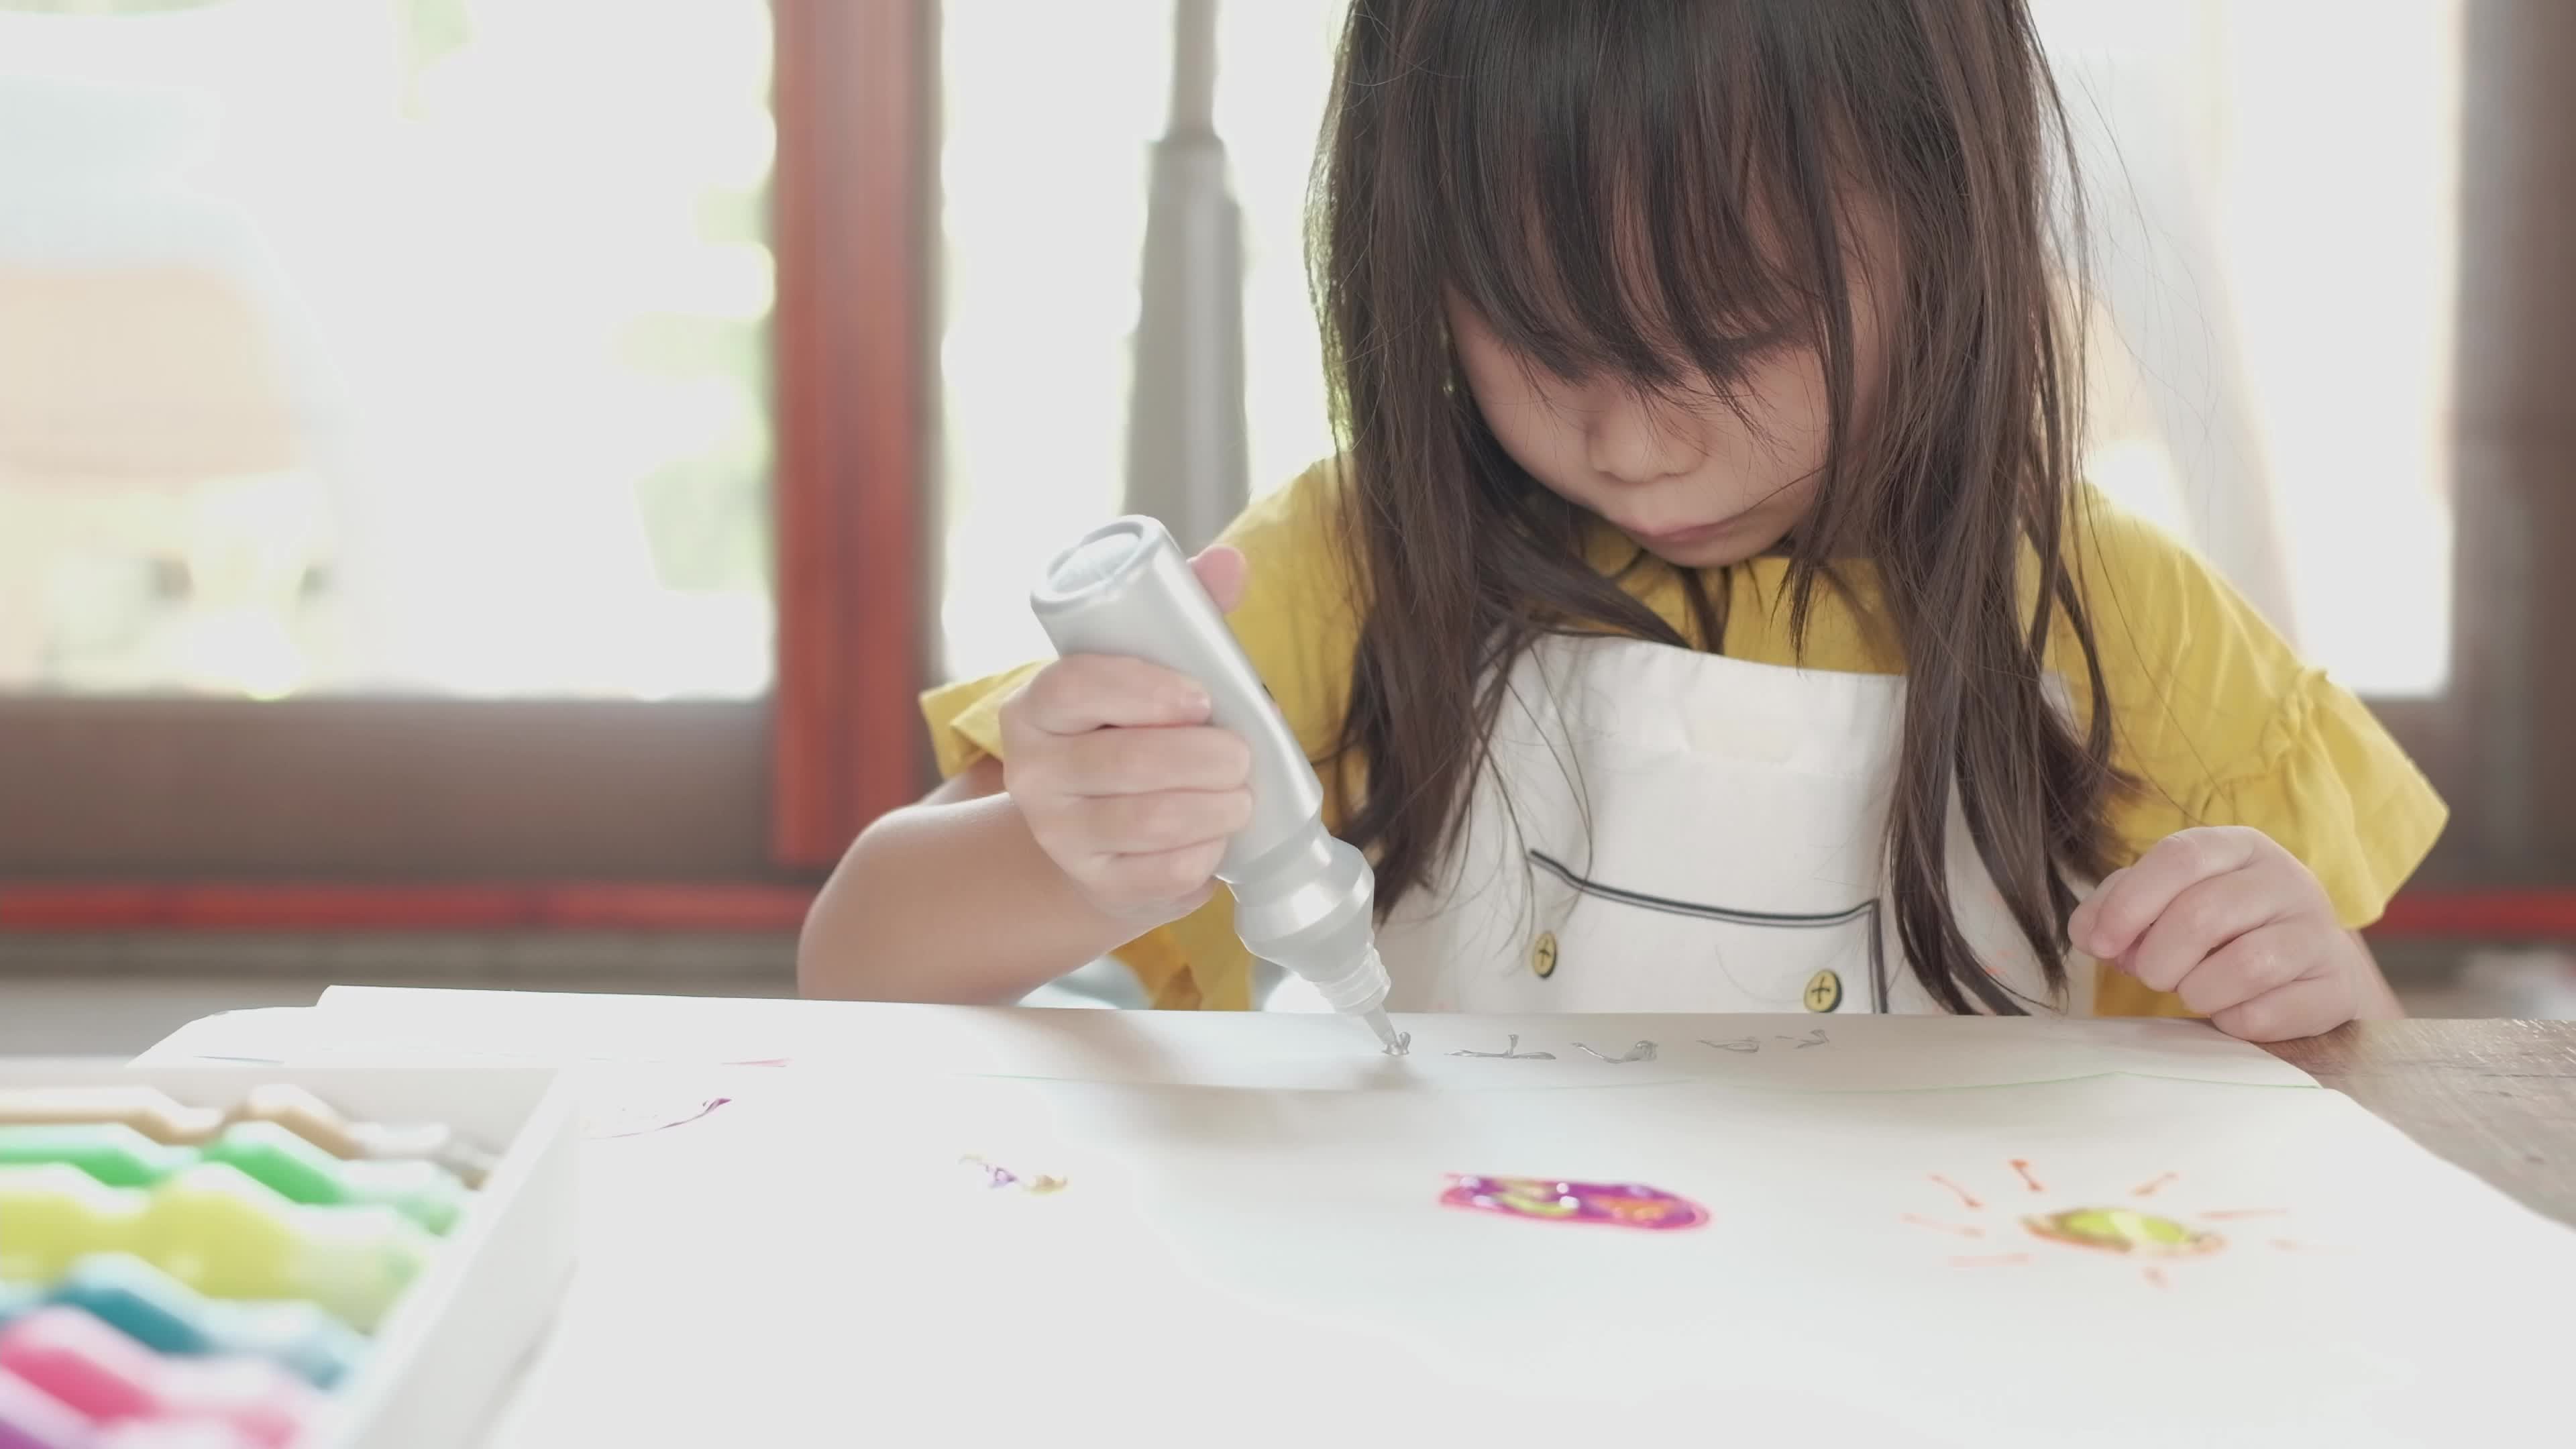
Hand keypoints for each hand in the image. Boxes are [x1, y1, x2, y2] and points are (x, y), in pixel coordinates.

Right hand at [999, 547, 1254, 924]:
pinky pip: (1161, 875)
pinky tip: (1216, 837)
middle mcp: (1032, 772)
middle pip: (1123, 762)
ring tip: (1241, 795)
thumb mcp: (1148, 671)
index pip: (1073, 687)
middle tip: (1242, 756)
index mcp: (1036, 706)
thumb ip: (1184, 614)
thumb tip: (1229, 563)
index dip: (1141, 690)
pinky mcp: (1094, 883)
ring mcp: (1059, 834)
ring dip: (1214, 808)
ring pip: (1148, 823)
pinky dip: (1204, 855)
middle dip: (1203, 758)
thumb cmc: (1134, 731)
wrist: (1103, 830)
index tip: (1200, 698)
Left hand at [2067, 826, 2394, 1041]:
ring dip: (2197, 990)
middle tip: (2151, 974)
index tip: (2102, 942)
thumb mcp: (2165, 903)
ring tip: (2192, 990)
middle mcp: (2286, 880)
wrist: (2305, 970)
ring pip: (2246, 965)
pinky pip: (2270, 1013)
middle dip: (2159, 957)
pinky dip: (2233, 1020)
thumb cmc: (2220, 931)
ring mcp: (2318, 933)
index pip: (2181, 856)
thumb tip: (2089, 932)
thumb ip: (2117, 908)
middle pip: (2204, 913)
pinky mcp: (2335, 988)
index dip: (2131, 901)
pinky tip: (2230, 1011)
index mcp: (2238, 847)